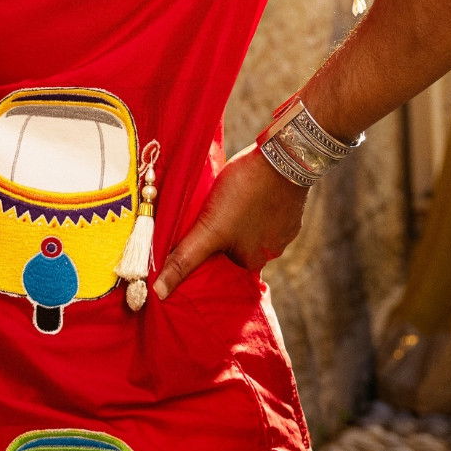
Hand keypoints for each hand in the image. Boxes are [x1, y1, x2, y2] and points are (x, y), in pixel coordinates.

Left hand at [152, 146, 307, 300]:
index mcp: (252, 262)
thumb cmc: (244, 193)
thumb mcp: (209, 228)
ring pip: (250, 227)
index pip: (221, 264)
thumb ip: (186, 259)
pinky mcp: (290, 208)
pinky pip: (266, 211)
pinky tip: (245, 191)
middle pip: (235, 246)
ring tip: (223, 200)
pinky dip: (254, 204)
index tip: (192, 235)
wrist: (284, 158)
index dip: (205, 250)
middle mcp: (271, 252)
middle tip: (205, 213)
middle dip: (221, 233)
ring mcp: (284, 230)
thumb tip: (160, 291)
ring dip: (237, 218)